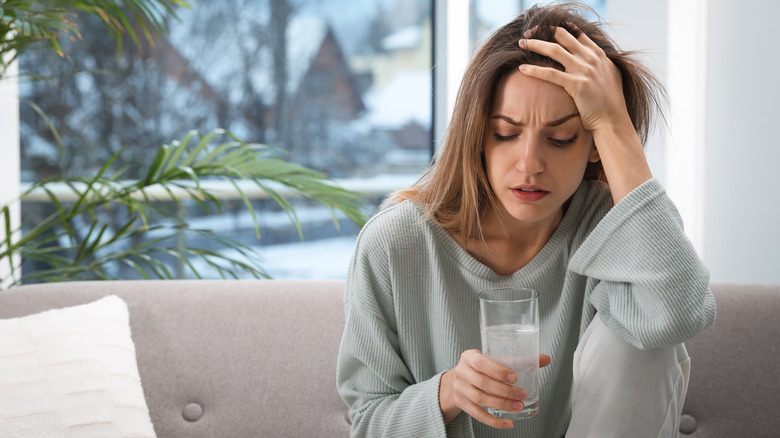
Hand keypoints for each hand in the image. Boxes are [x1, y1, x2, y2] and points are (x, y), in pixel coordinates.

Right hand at [440, 350, 551, 428]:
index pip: (481, 363)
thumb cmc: (481, 366)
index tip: (514, 377)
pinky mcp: (462, 403)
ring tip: (519, 406)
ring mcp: (460, 389)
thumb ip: (518, 359)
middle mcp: (462, 372)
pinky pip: (477, 415)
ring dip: (501, 405)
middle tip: (522, 395)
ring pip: (480, 399)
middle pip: (482, 383)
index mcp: (469, 357)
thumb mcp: (493, 358)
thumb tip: (547, 359)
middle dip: (504, 391)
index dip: (497, 371)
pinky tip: (509, 423)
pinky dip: (494, 421)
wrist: (458, 378)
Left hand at [517, 26, 651, 202]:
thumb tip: (593, 61)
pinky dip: (535, 70)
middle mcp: (592, 59)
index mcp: (599, 55)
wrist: (613, 121)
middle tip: (529, 32)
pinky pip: (551, 74)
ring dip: (535, 44)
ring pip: (555, 50)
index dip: (559, 29)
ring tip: (521, 43)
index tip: (545, 29)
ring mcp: (585, 71)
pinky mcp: (577, 85)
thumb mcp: (610, 76)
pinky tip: (522, 69)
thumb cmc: (610, 103)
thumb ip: (600, 65)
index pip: (577, 34)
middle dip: (544, 31)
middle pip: (563, 36)